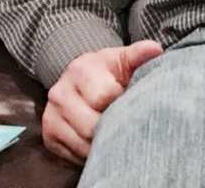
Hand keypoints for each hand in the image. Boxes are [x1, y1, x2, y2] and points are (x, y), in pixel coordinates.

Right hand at [42, 40, 162, 163]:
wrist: (81, 78)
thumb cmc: (109, 71)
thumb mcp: (123, 58)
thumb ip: (139, 54)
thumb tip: (156, 50)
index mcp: (81, 70)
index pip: (104, 96)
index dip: (123, 103)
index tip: (133, 102)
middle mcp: (61, 93)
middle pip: (91, 125)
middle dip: (113, 127)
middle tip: (128, 123)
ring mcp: (52, 116)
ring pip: (82, 143)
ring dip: (104, 143)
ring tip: (118, 133)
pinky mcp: (49, 135)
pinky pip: (73, 154)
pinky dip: (91, 153)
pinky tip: (103, 141)